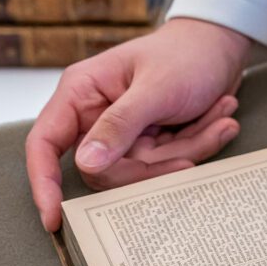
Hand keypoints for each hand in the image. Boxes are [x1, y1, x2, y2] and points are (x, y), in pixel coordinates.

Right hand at [26, 18, 252, 230]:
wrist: (222, 47)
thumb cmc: (185, 54)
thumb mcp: (156, 88)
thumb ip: (120, 125)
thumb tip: (86, 165)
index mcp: (82, 93)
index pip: (45, 144)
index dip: (44, 183)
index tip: (53, 218)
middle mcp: (96, 116)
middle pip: (105, 170)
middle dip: (155, 165)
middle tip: (193, 147)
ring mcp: (125, 134)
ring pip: (144, 172)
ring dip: (189, 149)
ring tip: (222, 116)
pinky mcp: (151, 144)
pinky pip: (169, 164)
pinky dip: (200, 144)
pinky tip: (221, 119)